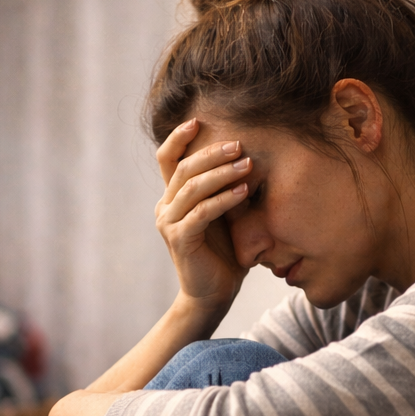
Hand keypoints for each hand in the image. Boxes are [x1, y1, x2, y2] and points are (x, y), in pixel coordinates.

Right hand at [155, 119, 251, 312]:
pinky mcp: (180, 240)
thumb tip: (249, 159)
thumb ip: (226, 191)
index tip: (198, 120)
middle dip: (212, 153)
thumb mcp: (225, 217)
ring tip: (247, 165)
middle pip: (183, 168)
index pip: (167, 159)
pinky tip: (243, 192)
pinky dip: (223, 199)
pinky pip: (202, 212)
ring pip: (192, 187)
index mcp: (172, 199)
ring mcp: (169, 224)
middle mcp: (165, 207)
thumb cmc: (223, 255)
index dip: (178, 137)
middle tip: (239, 145)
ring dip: (222, 173)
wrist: (212, 295)